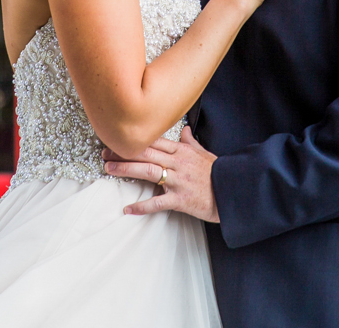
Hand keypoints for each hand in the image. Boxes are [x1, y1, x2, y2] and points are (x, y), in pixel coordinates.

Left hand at [103, 126, 219, 222]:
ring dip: (126, 169)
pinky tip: (128, 208)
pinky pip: (158, 202)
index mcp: (182, 151)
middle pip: (146, 153)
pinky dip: (142, 206)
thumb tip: (185, 129)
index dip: (134, 139)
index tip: (118, 138)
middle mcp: (178, 163)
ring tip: (109, 169)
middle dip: (123, 152)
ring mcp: (178, 181)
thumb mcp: (204, 152)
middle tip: (105, 152)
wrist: (232, 191)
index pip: (153, 141)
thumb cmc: (218, 172)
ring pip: (148, 171)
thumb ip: (191, 141)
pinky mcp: (181, 199)